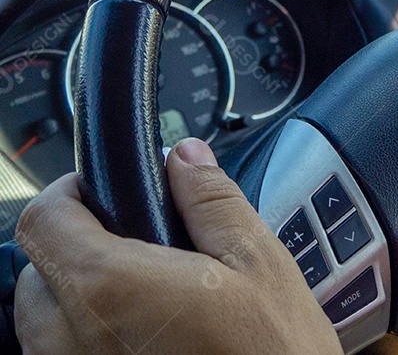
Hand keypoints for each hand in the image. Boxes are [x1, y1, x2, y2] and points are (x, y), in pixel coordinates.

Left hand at [14, 138, 341, 354]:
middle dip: (82, 248)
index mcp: (110, 289)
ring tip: (154, 301)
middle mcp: (72, 341)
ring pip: (48, 324)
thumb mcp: (260, 263)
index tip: (105, 189)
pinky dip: (95, 342)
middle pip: (40, 273)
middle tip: (145, 249)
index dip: (71, 192)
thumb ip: (212, 202)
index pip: (42, 220)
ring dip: (84, 301)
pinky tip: (153, 341)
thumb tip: (186, 159)